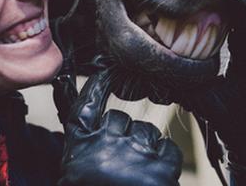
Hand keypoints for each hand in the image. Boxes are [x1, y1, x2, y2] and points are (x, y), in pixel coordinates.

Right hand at [59, 65, 182, 185]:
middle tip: (123, 159)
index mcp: (79, 149)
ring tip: (139, 172)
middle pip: (119, 118)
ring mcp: (135, 156)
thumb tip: (80, 107)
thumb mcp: (76, 171)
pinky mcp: (161, 169)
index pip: (85, 106)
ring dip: (145, 146)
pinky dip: (166, 160)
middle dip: (123, 133)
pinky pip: (169, 148)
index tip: (105, 71)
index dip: (96, 86)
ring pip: (147, 131)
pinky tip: (156, 174)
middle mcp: (105, 147)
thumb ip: (82, 142)